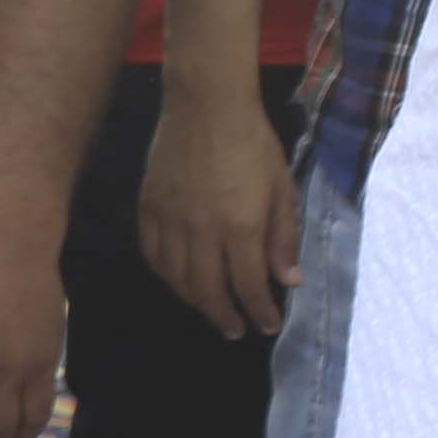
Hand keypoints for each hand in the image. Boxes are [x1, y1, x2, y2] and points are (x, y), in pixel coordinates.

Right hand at [135, 76, 303, 340]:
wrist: (205, 107)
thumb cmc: (253, 144)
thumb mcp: (282, 188)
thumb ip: (284, 237)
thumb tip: (288, 280)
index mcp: (241, 226)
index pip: (249, 284)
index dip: (259, 311)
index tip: (268, 326)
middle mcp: (202, 231)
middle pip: (209, 290)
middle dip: (225, 315)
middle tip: (236, 330)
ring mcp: (170, 221)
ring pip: (177, 278)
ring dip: (195, 301)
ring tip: (210, 310)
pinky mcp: (148, 209)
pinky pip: (152, 254)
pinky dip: (166, 275)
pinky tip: (178, 280)